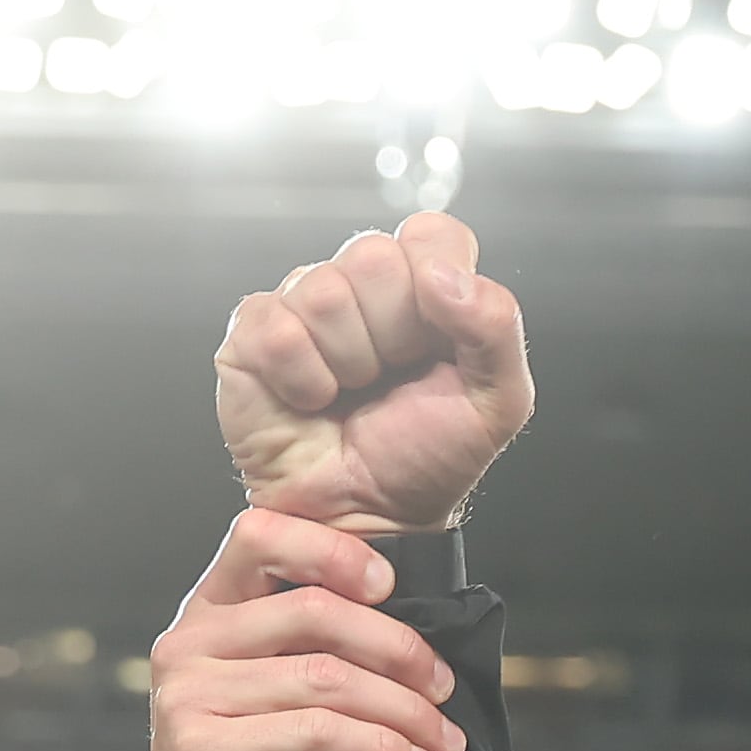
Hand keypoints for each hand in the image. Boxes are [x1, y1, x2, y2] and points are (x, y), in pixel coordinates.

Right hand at [133, 508, 471, 750]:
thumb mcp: (272, 702)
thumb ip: (310, 650)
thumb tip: (415, 625)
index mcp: (204, 615)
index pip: (260, 534)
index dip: (333, 550)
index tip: (393, 586)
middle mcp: (186, 645)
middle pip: (313, 610)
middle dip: (397, 648)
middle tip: (444, 688)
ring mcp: (189, 697)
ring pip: (326, 676)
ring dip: (403, 709)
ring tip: (444, 741)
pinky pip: (318, 732)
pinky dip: (380, 747)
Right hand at [216, 211, 536, 532]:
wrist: (371, 517)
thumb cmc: (428, 460)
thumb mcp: (498, 402)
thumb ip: (496, 326)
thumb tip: (444, 274)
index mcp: (424, 287)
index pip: (432, 233)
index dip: (436, 285)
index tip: (438, 345)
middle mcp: (360, 285)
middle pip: (374, 256)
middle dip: (393, 335)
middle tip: (389, 381)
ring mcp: (302, 303)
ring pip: (325, 293)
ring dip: (349, 364)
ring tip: (351, 395)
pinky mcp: (251, 334)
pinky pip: (276, 328)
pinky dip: (303, 379)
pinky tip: (311, 401)